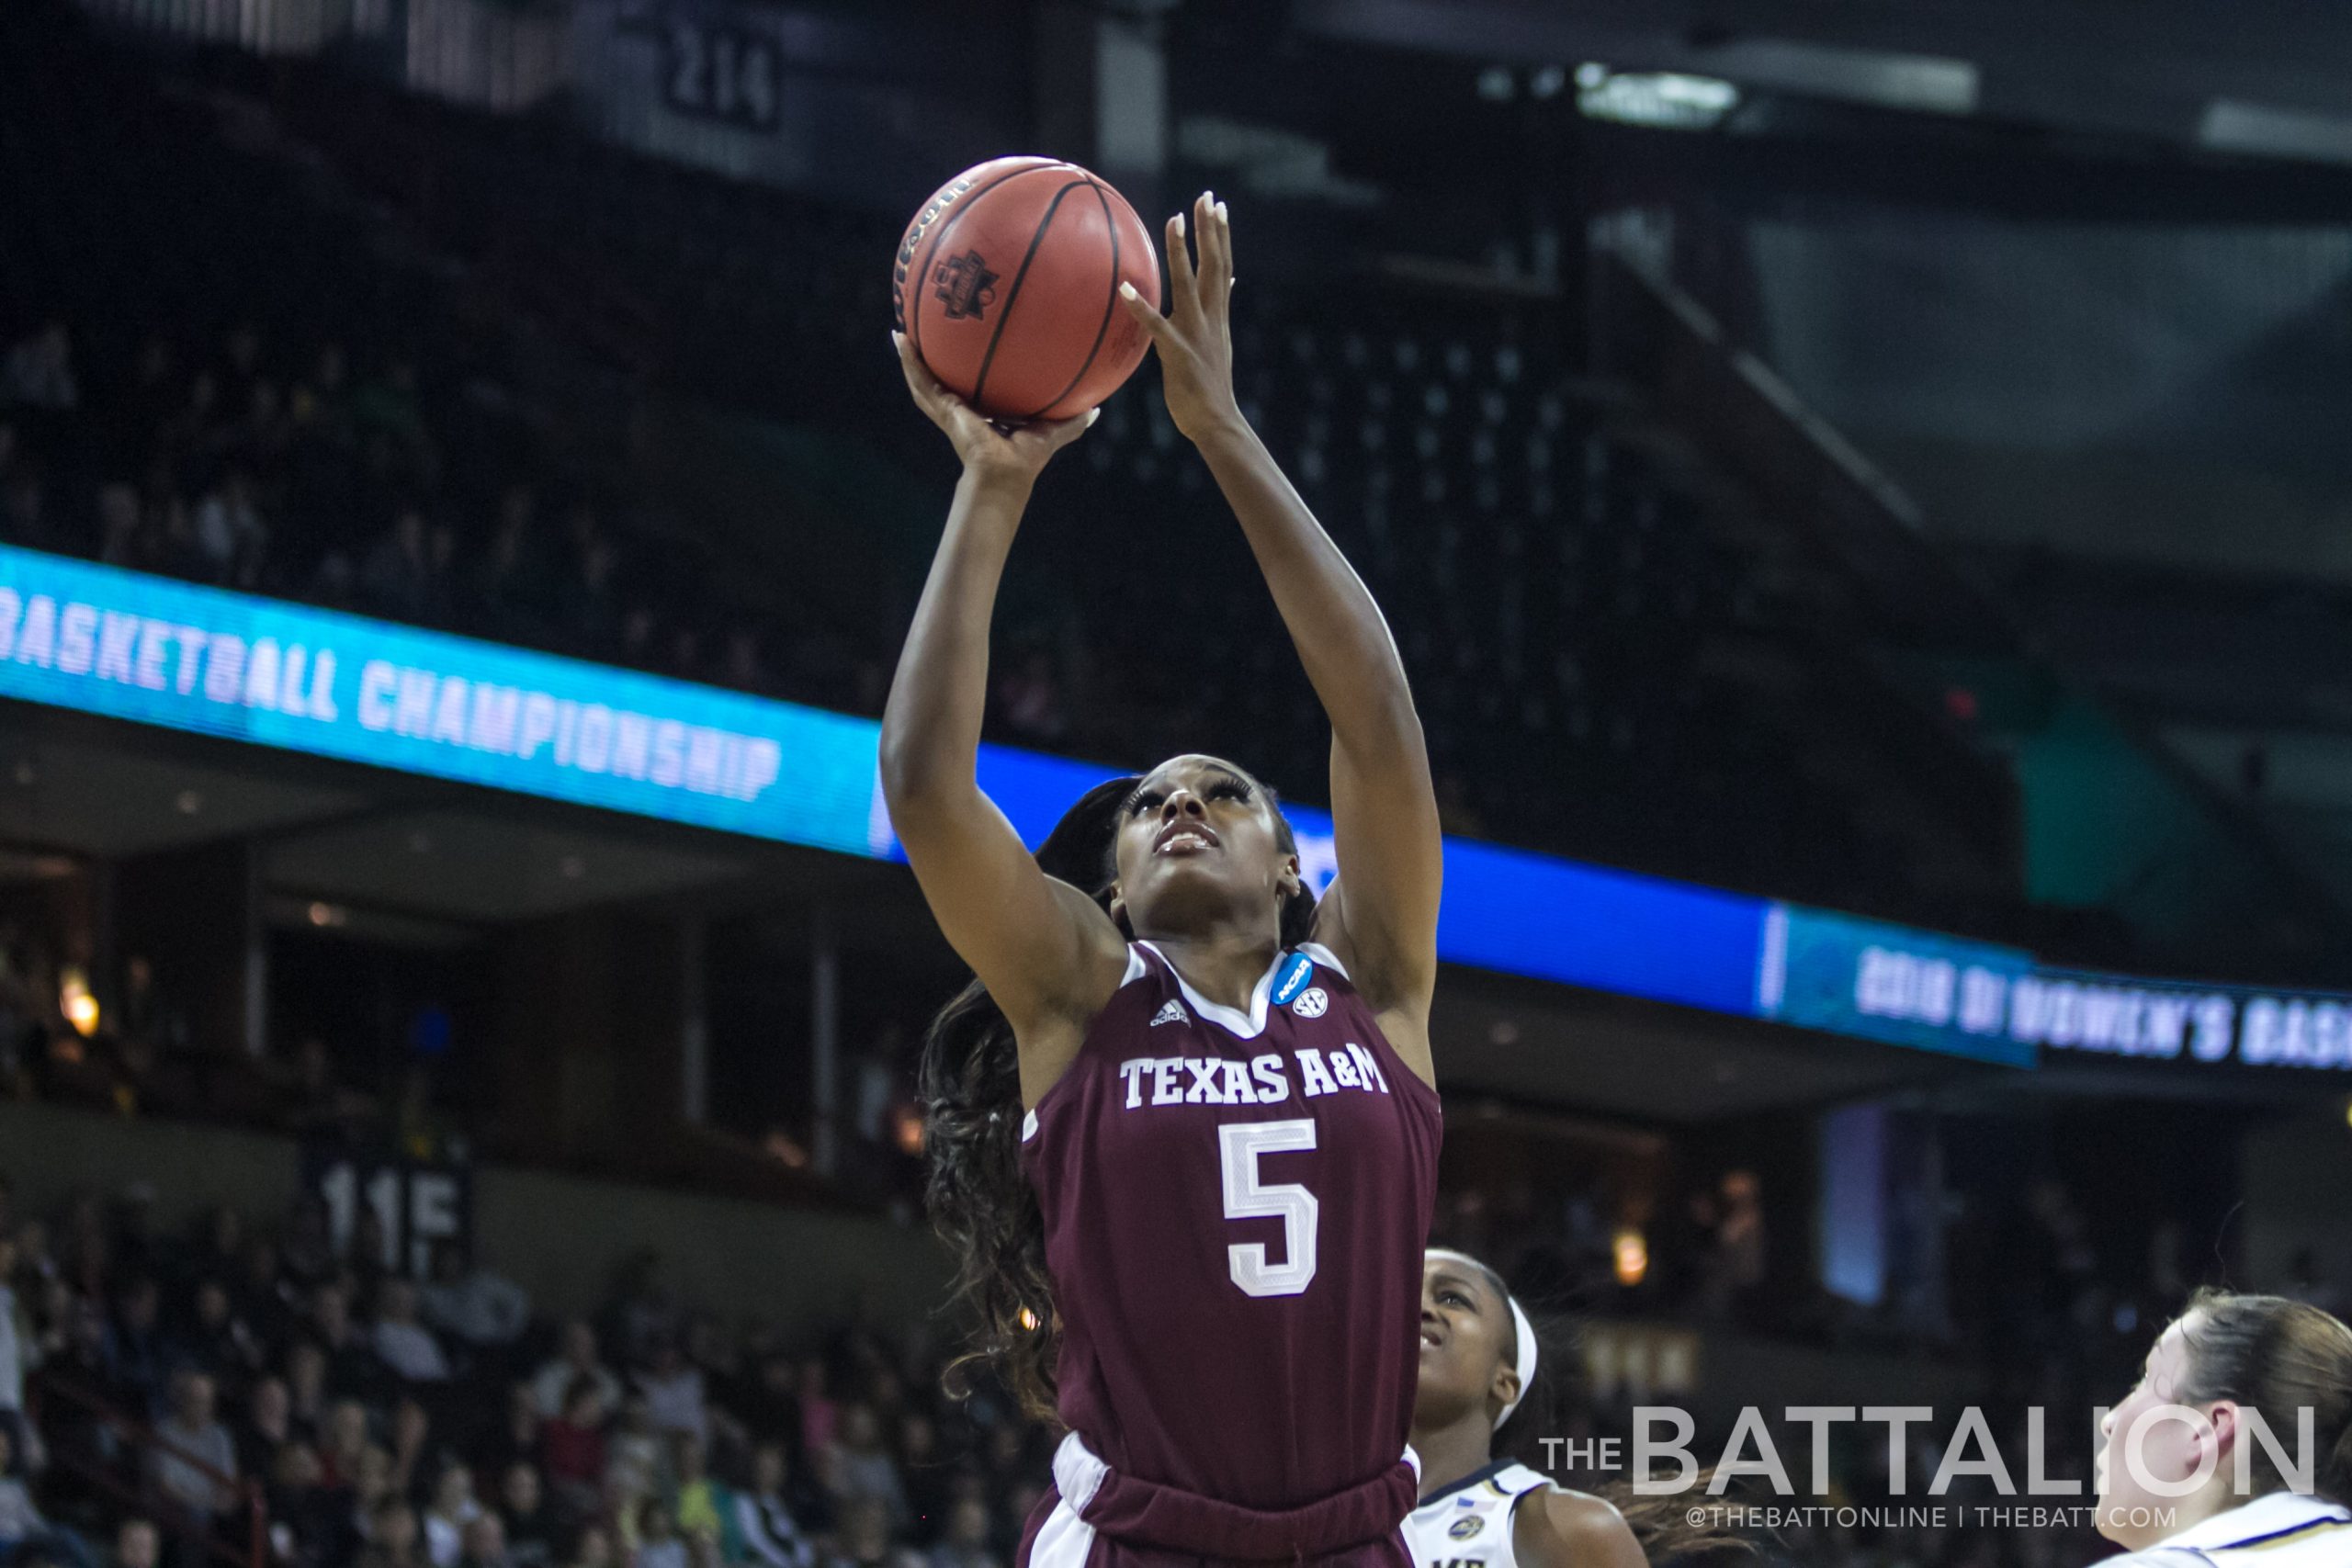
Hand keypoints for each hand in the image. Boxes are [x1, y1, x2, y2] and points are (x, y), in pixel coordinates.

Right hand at [895, 331, 1094, 482]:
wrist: (1004, 472)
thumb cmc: (1026, 459)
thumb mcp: (1053, 430)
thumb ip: (1073, 421)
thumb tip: (1097, 409)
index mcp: (983, 416)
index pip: (973, 389)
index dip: (968, 372)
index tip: (966, 353)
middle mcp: (961, 411)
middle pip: (943, 380)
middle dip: (933, 360)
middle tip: (925, 335)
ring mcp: (947, 410)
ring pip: (923, 379)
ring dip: (911, 357)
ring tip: (901, 333)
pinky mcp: (940, 408)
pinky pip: (920, 380)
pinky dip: (909, 361)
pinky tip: (900, 338)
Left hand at [1120, 191, 1241, 443]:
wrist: (1217, 422)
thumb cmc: (1210, 388)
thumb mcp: (1218, 344)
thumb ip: (1217, 311)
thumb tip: (1227, 282)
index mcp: (1218, 316)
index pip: (1222, 266)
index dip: (1221, 235)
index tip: (1217, 206)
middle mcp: (1211, 318)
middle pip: (1213, 265)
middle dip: (1210, 230)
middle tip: (1205, 196)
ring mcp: (1196, 334)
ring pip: (1188, 285)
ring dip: (1181, 252)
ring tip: (1173, 220)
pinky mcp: (1178, 353)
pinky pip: (1156, 325)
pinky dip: (1141, 306)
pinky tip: (1124, 287)